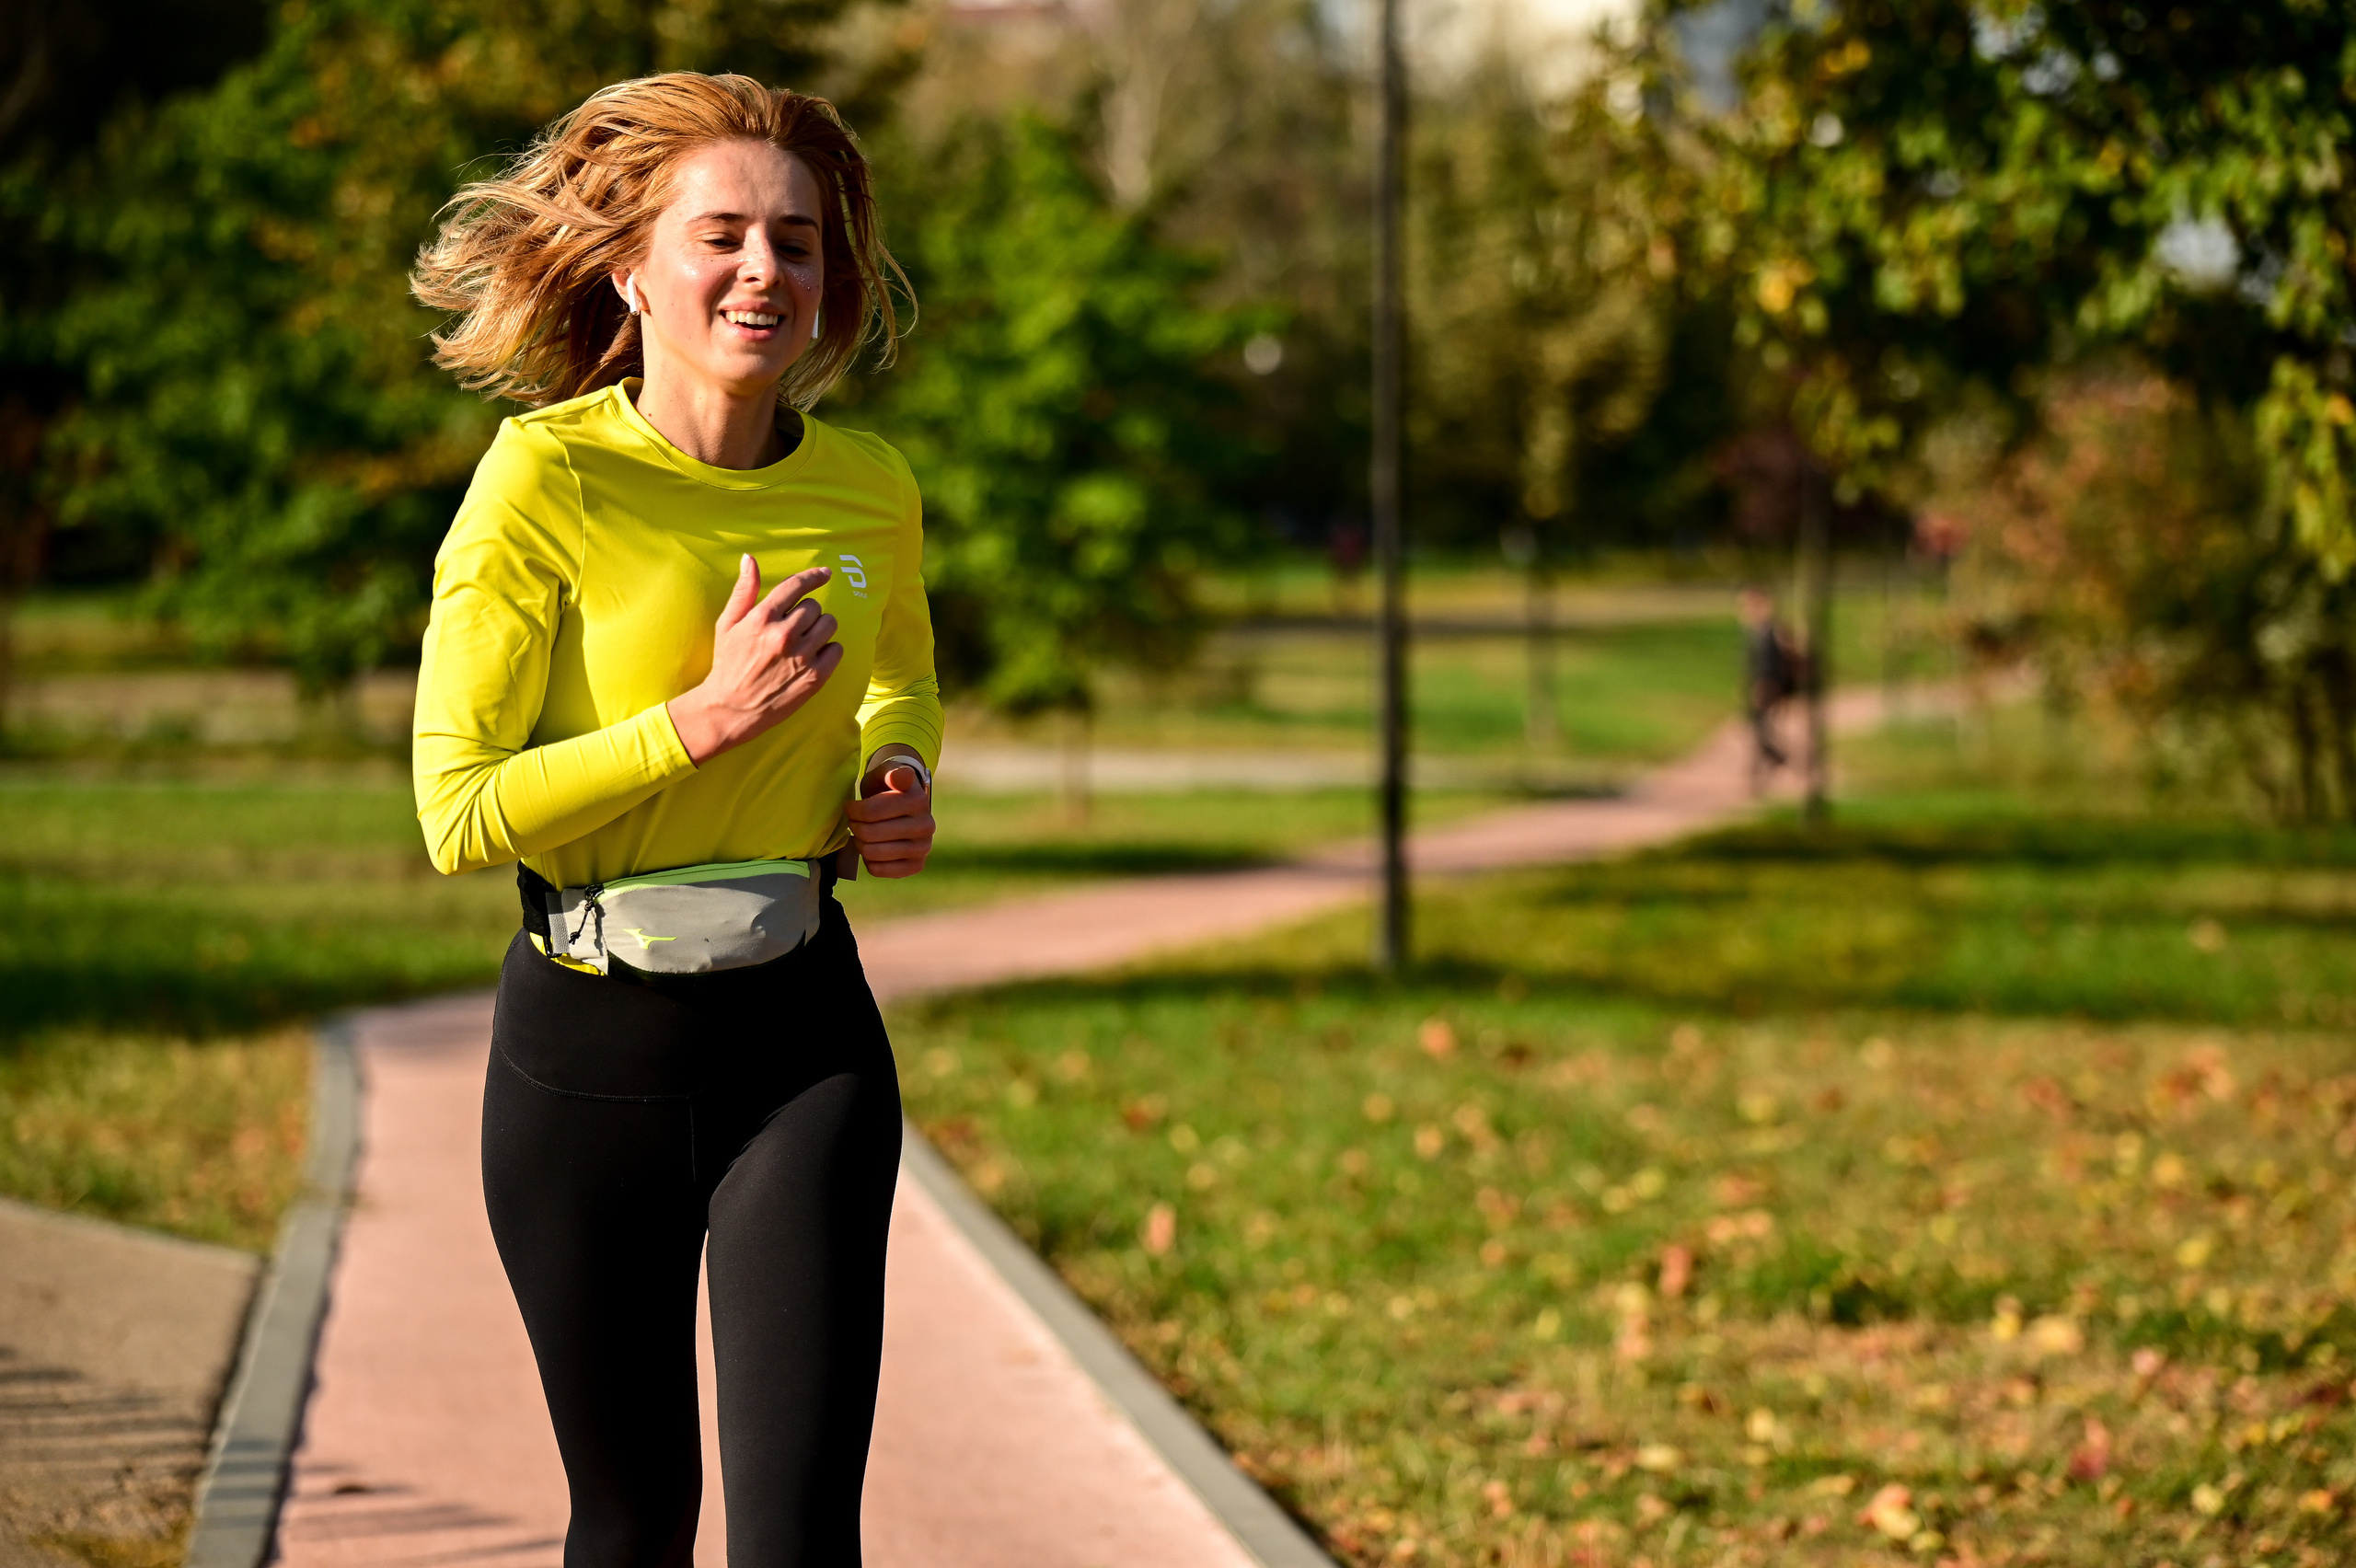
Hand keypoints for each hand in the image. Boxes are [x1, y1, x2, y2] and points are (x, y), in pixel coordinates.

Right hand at [668, 558, 842, 764]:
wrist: (731, 708)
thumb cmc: (728, 664)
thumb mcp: (727, 624)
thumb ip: (744, 591)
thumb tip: (750, 559)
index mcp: (762, 618)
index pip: (797, 586)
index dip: (814, 576)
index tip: (825, 573)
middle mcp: (783, 635)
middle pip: (815, 607)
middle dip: (807, 613)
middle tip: (794, 628)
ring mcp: (801, 656)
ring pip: (829, 625)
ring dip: (820, 629)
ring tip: (805, 641)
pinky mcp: (814, 677)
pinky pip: (837, 649)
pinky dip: (829, 651)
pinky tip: (812, 657)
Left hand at [845, 756, 933, 877]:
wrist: (904, 807)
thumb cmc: (887, 788)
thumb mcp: (886, 773)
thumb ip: (891, 772)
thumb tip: (902, 776)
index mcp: (917, 800)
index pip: (871, 811)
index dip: (853, 810)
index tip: (850, 806)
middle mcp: (926, 825)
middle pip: (869, 833)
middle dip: (854, 826)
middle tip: (854, 821)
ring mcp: (923, 847)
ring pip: (873, 853)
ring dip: (859, 844)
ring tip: (861, 834)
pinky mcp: (917, 865)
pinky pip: (880, 870)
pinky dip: (868, 861)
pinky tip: (872, 848)